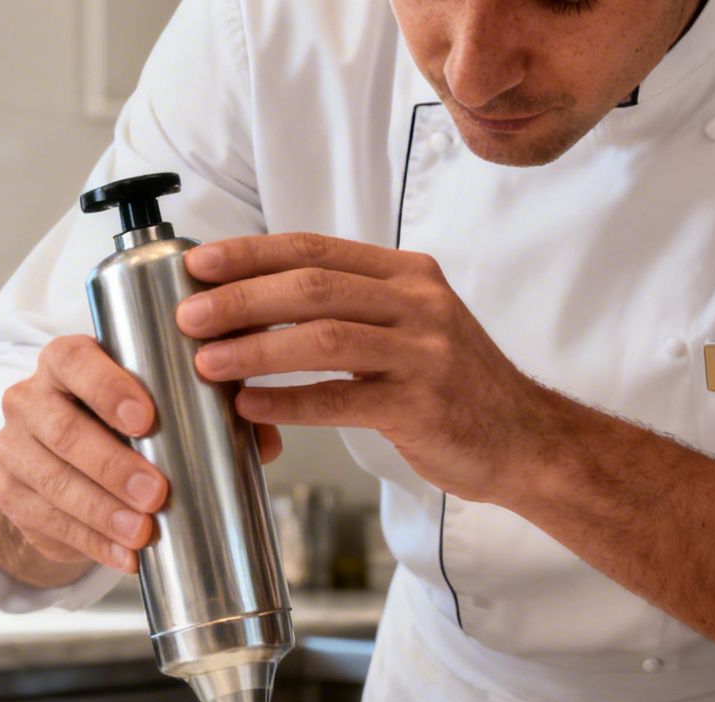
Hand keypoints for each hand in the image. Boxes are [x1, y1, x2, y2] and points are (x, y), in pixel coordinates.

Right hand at [0, 334, 282, 580]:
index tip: (146, 418)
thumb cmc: (119, 420)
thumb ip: (213, 407)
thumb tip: (266, 439)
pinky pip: (48, 522)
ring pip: (51, 481)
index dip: (107, 388)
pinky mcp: (11, 496)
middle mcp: (31, 398)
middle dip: (111, 465)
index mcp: (67, 361)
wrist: (55, 456)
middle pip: (63, 430)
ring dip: (100, 511)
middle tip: (157, 492)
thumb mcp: (161, 401)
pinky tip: (124, 556)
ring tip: (142, 533)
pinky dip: (91, 543)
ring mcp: (14, 448)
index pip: (75, 361)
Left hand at [177, 233, 556, 505]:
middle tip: (189, 316)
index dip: (252, 254)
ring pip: (323, 339)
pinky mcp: (421, 405)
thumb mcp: (411, 325)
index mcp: (407, 274)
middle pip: (312, 287)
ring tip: (206, 361)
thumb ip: (350, 308)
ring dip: (256, 349)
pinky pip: (342, 399)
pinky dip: (289, 403)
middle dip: (241, 298)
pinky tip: (251, 406)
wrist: (525, 439)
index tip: (199, 265)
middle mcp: (418, 303)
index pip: (315, 249)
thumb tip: (254, 306)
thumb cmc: (454, 387)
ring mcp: (423, 353)